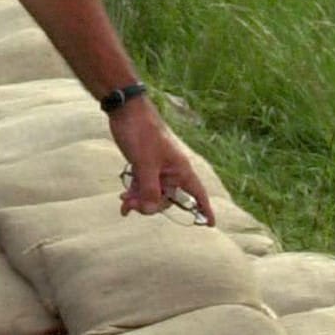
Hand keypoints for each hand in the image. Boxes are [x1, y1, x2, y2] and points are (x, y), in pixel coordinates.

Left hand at [111, 97, 215, 226]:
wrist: (125, 110)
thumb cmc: (141, 132)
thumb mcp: (145, 163)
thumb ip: (149, 189)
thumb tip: (150, 210)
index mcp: (180, 168)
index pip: (198, 193)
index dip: (205, 209)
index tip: (210, 224)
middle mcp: (171, 170)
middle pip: (168, 199)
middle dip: (151, 205)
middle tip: (132, 205)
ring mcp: (157, 168)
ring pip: (152, 193)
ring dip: (139, 200)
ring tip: (124, 202)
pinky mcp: (144, 164)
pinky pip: (143, 185)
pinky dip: (134, 193)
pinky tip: (123, 199)